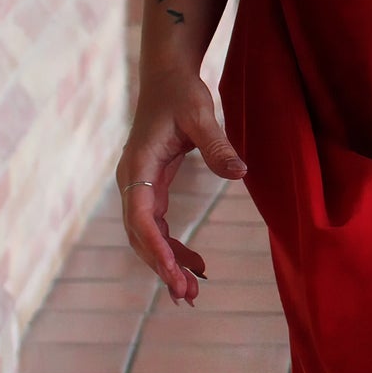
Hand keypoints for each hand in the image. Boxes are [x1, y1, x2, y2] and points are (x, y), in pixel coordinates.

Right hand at [117, 60, 246, 300]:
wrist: (166, 77)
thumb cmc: (181, 93)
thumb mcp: (201, 115)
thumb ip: (218, 145)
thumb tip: (240, 173)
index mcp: (138, 166)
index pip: (140, 218)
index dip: (157, 249)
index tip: (175, 276)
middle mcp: (131, 180)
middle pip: (140, 235)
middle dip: (162, 266)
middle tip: (188, 295)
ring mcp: (138, 185)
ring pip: (146, 235)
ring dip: (167, 263)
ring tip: (192, 292)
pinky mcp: (151, 186)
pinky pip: (157, 226)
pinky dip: (173, 247)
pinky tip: (196, 265)